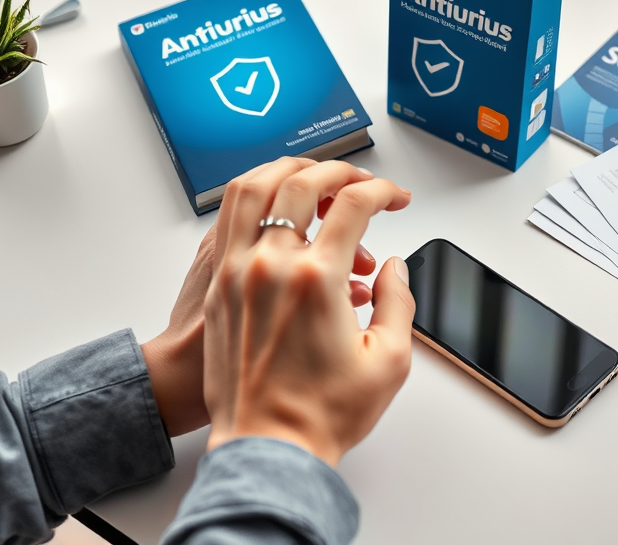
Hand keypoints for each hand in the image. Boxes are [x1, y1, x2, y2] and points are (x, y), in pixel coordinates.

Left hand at [203, 158, 413, 465]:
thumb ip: (398, 301)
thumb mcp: (389, 360)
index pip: (354, 205)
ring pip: (254, 187)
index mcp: (315, 280)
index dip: (384, 192)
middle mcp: (270, 265)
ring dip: (289, 171)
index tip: (396, 199)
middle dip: (342, 171)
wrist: (267, 448)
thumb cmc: (321, 413)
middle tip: (362, 183)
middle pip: (303, 182)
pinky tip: (278, 206)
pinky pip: (230, 217)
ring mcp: (237, 271)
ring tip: (316, 178)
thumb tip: (392, 267)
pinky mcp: (219, 284)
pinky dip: (256, 196)